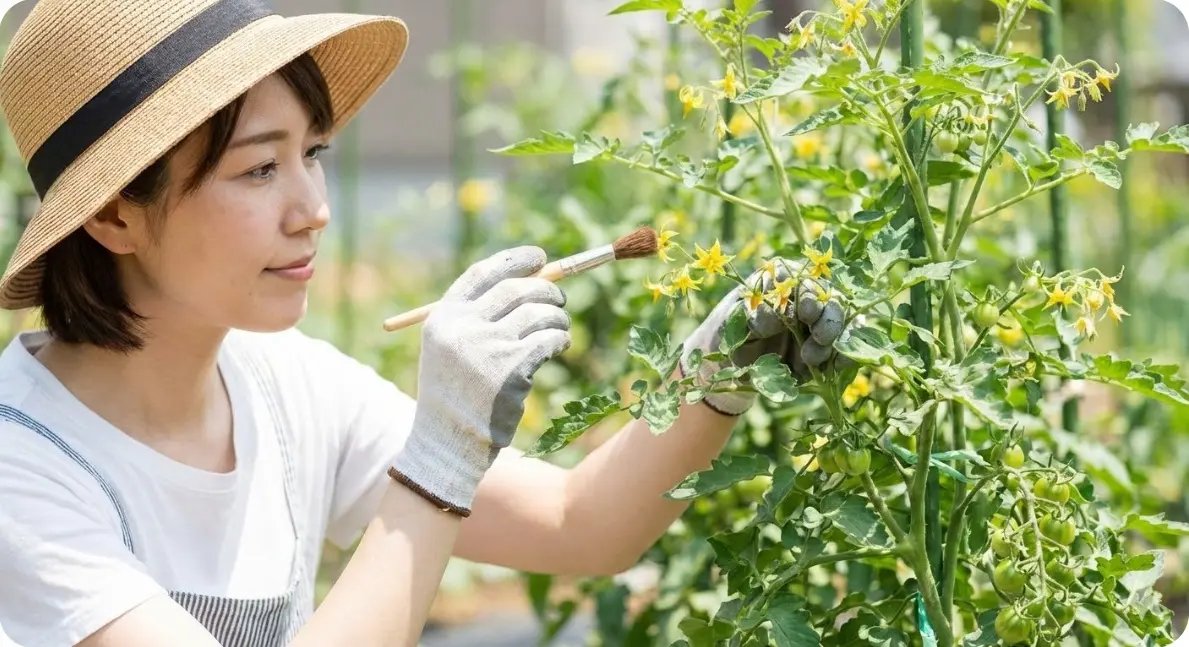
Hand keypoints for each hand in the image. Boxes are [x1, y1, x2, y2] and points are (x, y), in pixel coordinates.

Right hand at [389, 247, 571, 515]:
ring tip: (559, 328)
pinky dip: (559, 338)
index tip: (540, 257)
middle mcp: (463, 329)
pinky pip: (547, 340)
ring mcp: (487, 349)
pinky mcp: (512, 371)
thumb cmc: (454, 396)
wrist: (447, 445)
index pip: (483, 273)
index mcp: (443, 318)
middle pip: (515, 289)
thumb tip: (531, 279)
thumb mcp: (450, 350)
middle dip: (545, 289)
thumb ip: (478, 316)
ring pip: (538, 314)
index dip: (515, 261)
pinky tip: (559, 346)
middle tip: (558, 298)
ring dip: (556, 317)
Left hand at [680, 258, 849, 415]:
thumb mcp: (736, 326)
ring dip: (833, 339)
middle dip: (826, 319)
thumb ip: (756, 318)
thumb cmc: (734, 335)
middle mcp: (804, 292)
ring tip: (812, 360)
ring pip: (840, 320)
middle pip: (828, 298)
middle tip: (819, 338)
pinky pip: (847, 342)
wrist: (739, 359)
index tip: (804, 314)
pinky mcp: (830, 340)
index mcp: (779, 278)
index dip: (806, 296)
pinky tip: (839, 364)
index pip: (799, 279)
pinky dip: (846, 353)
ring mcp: (821, 315)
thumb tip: (780, 315)